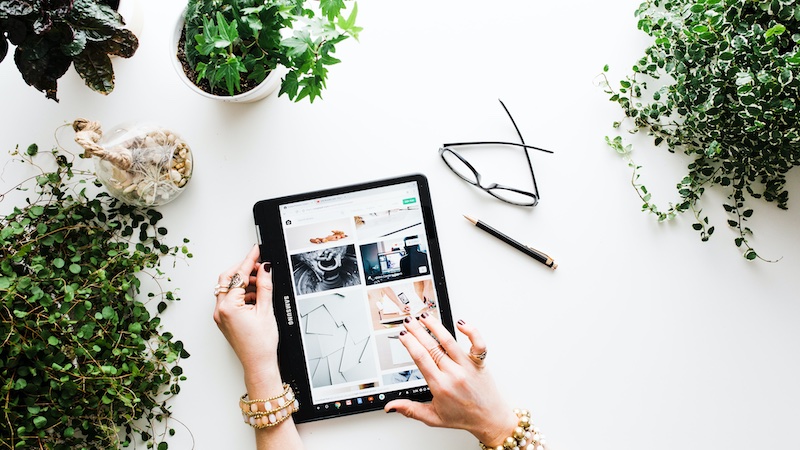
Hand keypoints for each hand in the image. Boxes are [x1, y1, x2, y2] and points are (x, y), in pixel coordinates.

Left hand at [213, 245, 278, 387]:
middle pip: (227, 279)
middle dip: (242, 270)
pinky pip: (229, 299)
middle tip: (258, 265)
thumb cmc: (261, 344)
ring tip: (260, 285)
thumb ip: (264, 286)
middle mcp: (220, 310)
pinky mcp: (224, 319)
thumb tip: (265, 269)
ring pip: (227, 288)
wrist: (258, 364)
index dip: (249, 260)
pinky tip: (255, 296)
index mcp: (228, 307)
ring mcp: (220, 315)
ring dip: (242, 283)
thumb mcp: (266, 310)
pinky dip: (241, 294)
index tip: (256, 251)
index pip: (238, 276)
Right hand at [384, 316, 517, 446]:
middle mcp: (454, 373)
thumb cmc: (464, 417)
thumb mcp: (433, 418)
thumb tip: (391, 406)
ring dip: (436, 326)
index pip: (421, 358)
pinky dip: (471, 332)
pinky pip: (478, 344)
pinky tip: (461, 323)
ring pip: (449, 341)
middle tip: (408, 321)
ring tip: (425, 317)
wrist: (490, 419)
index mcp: (440, 386)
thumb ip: (410, 410)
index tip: (403, 335)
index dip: (410, 344)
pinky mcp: (479, 363)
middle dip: (417, 331)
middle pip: (431, 346)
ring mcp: (467, 366)